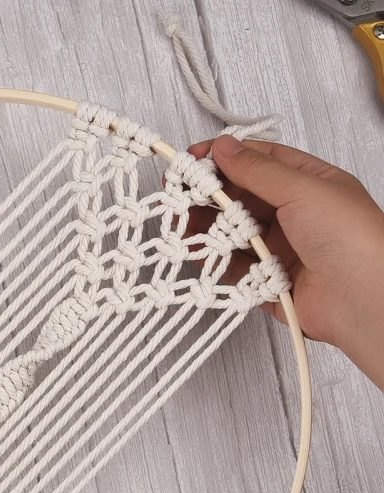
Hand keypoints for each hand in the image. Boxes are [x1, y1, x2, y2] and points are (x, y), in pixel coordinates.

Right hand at [188, 134, 383, 390]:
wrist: (362, 297)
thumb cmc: (349, 236)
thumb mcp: (302, 188)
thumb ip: (257, 170)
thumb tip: (224, 147)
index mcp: (308, 183)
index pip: (258, 161)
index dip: (223, 158)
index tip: (190, 161)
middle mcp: (293, 214)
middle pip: (240, 198)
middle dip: (208, 196)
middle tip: (178, 196)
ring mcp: (279, 248)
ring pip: (233, 234)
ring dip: (207, 229)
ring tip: (183, 227)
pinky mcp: (267, 282)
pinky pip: (234, 269)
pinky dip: (216, 262)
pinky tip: (202, 254)